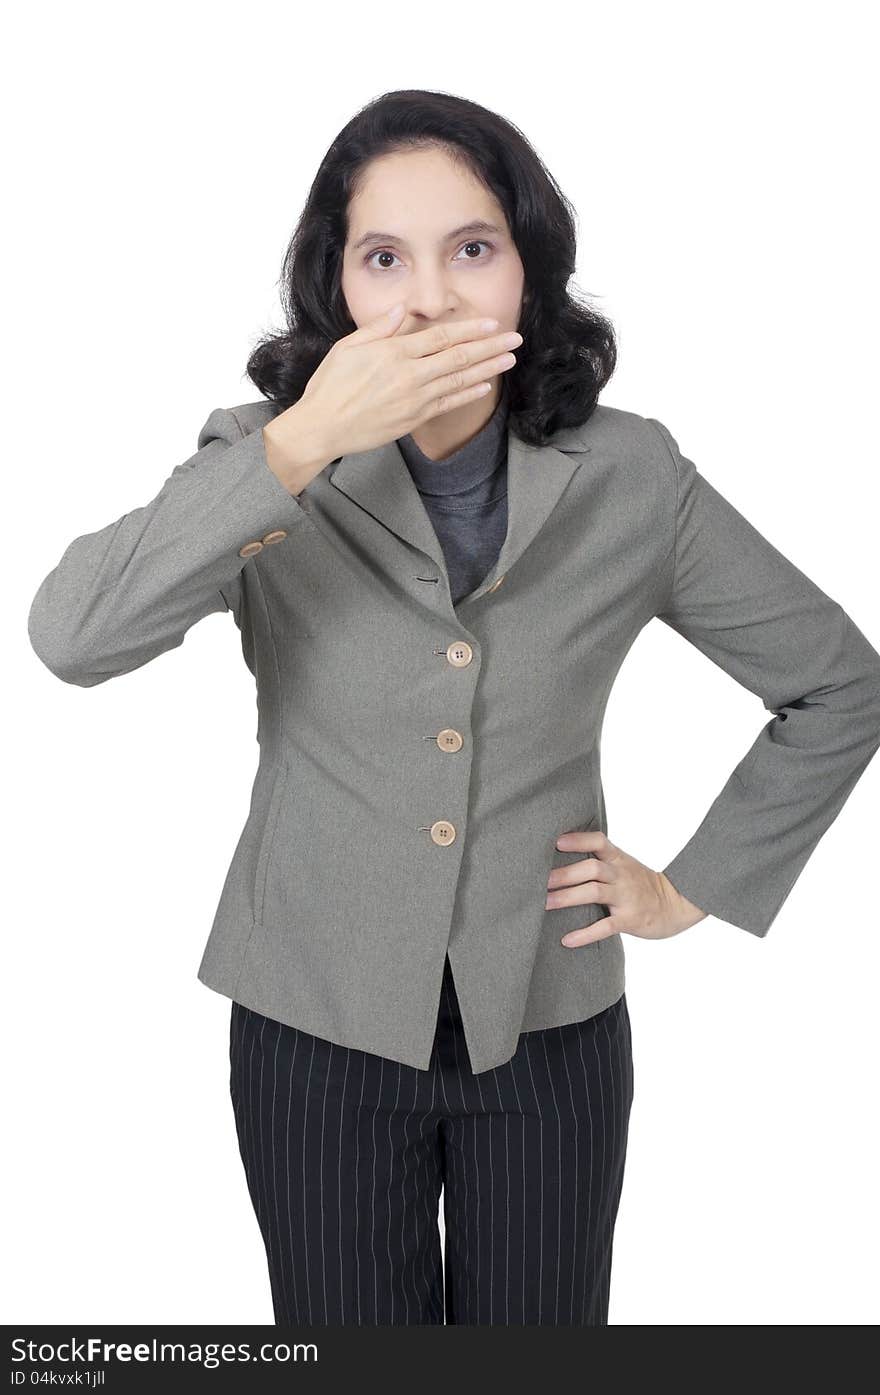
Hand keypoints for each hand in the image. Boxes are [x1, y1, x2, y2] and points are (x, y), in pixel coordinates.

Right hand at [281, 304, 522, 461]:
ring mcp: (414, 399)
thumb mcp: (347, 347)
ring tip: (509, 359)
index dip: (471, 330)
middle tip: (514, 338)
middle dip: (490, 346)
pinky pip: (448, 404)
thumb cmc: (330, 386)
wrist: (322, 428)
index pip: (441, 337)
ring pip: (459, 380)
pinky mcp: (414, 419)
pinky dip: (468, 394)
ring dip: (488, 368)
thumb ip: (377, 328)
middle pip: (459, 357)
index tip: (492, 324)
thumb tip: (400, 310)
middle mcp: (409, 375)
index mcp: (393, 353)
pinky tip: (485, 386)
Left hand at [545, 829, 707, 945]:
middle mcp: (621, 875)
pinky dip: (585, 934)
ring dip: (568, 898)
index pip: (599, 842)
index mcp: (619, 860)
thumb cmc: (640, 884)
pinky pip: (606, 926)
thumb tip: (561, 852)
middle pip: (592, 869)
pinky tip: (567, 940)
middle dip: (564, 874)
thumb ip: (600, 860)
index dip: (578, 840)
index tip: (557, 842)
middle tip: (540, 881)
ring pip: (595, 893)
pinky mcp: (630, 920)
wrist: (676, 904)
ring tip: (545, 904)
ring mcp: (626, 897)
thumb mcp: (624, 865)